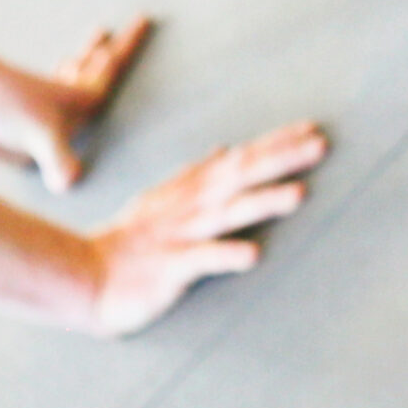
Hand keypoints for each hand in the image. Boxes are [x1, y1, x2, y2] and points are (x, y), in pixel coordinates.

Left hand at [0, 17, 155, 192]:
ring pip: (74, 77)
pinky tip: (60, 74)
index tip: (144, 16)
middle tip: (135, 26)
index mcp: (77, 99)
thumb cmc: (0, 108)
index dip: (129, 45)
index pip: (112, 68)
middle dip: (116, 50)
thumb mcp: (36, 134)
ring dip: (86, 63)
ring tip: (94, 49)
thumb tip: (70, 182)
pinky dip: (63, 79)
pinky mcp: (24, 120)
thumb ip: (57, 158)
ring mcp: (44, 107)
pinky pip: (52, 94)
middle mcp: (65, 100)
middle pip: (99, 68)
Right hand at [87, 121, 329, 335]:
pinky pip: (201, 261)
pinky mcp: (170, 268)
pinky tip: (253, 255)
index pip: (240, 158)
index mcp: (191, 190)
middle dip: (281, 159)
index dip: (276, 143)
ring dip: (264, 201)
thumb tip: (226, 148)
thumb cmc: (131, 242)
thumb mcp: (163, 199)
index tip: (312, 128)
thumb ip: (197, 174)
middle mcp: (190, 206)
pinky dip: (226, 255)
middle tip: (321, 144)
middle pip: (241, 175)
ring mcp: (181, 235)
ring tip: (299, 194)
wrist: (86, 279)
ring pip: (228, 213)